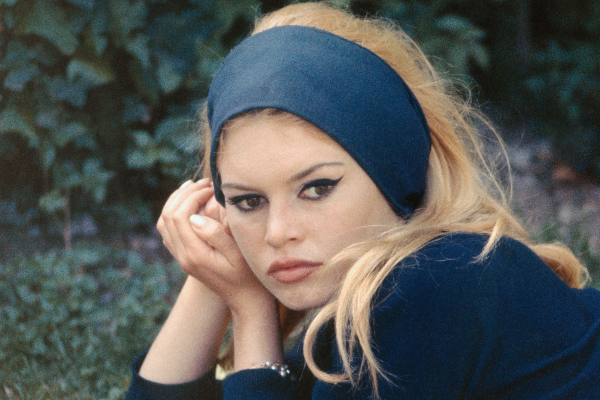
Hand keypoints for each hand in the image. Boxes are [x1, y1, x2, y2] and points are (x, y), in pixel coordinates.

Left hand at [157, 178, 273, 313]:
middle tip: (203, 183)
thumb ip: (216, 234)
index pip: (180, 215)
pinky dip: (174, 214)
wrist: (245, 300)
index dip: (193, 195)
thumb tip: (194, 216)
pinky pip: (168, 232)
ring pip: (164, 224)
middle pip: (168, 216)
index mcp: (195, 254)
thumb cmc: (248, 275)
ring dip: (176, 202)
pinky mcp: (185, 258)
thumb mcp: (238, 254)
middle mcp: (183, 256)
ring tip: (194, 188)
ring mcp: (181, 258)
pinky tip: (189, 205)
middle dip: (184, 194)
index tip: (211, 187)